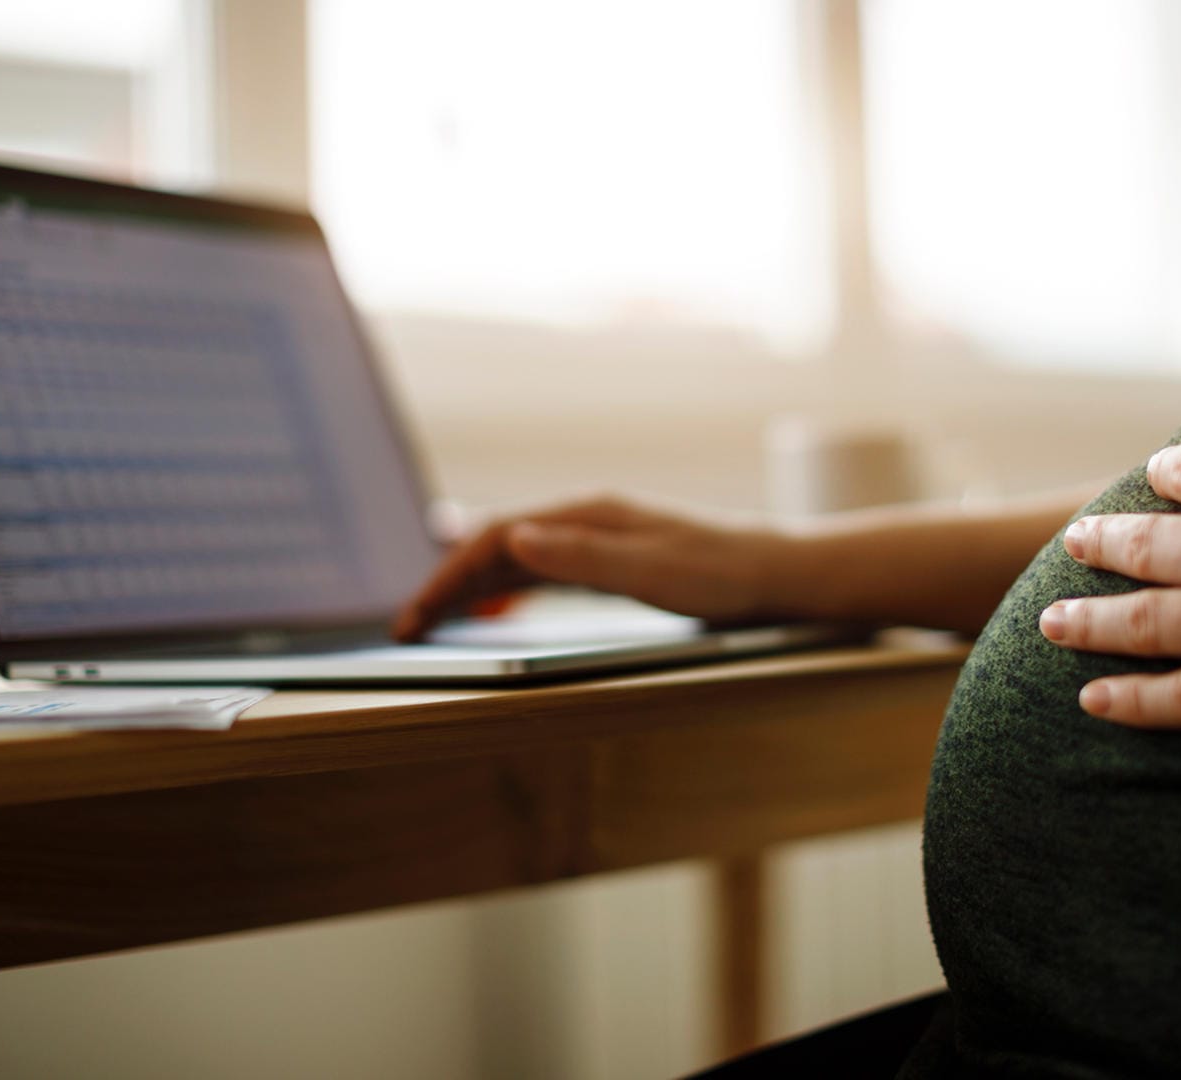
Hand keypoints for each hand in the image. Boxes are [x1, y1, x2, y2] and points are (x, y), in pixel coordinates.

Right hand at [393, 495, 785, 640]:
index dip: (450, 576)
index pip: (496, 538)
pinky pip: (539, 570)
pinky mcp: (608, 559)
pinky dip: (503, 587)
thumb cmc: (720, 574)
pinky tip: (491, 605)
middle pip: (495, 545)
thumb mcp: (650, 571)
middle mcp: (584, 519)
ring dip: (469, 585)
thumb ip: (582, 557)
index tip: (418, 614)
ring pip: (513, 558)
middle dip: (446, 583)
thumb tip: (515, 538)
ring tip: (431, 619)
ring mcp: (595, 538)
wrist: (772, 572)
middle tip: (408, 626)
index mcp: (587, 515)